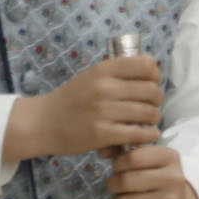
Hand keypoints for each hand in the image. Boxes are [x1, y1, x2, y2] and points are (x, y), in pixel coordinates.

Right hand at [4, 55, 160, 161]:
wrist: (41, 123)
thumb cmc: (71, 99)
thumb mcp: (91, 77)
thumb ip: (118, 71)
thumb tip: (152, 64)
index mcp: (102, 70)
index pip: (145, 65)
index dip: (155, 75)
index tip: (151, 83)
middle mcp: (104, 88)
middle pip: (151, 91)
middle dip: (157, 100)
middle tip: (151, 105)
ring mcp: (103, 112)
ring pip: (148, 113)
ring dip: (154, 118)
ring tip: (148, 121)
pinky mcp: (102, 134)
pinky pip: (138, 133)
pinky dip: (148, 134)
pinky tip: (147, 134)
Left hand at [107, 143, 198, 198]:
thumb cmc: (157, 182)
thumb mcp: (149, 161)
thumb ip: (124, 151)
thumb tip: (102, 151)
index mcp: (170, 158)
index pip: (132, 158)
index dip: (118, 165)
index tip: (121, 169)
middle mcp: (174, 179)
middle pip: (124, 181)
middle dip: (113, 185)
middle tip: (119, 189)